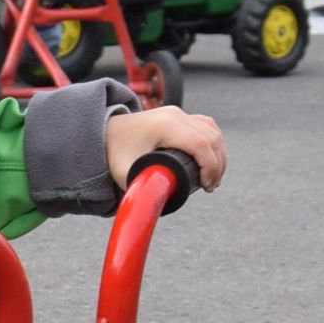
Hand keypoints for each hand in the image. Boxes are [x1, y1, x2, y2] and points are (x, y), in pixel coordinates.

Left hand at [105, 105, 226, 191]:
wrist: (105, 133)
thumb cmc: (114, 153)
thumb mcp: (126, 175)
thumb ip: (141, 192)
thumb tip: (157, 209)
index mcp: (164, 126)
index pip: (200, 145)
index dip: (210, 167)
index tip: (207, 186)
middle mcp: (174, 115)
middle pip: (211, 137)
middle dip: (217, 164)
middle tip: (212, 186)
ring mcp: (177, 112)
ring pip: (212, 130)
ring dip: (218, 154)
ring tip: (213, 177)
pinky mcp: (178, 115)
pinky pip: (206, 125)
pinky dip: (213, 142)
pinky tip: (213, 159)